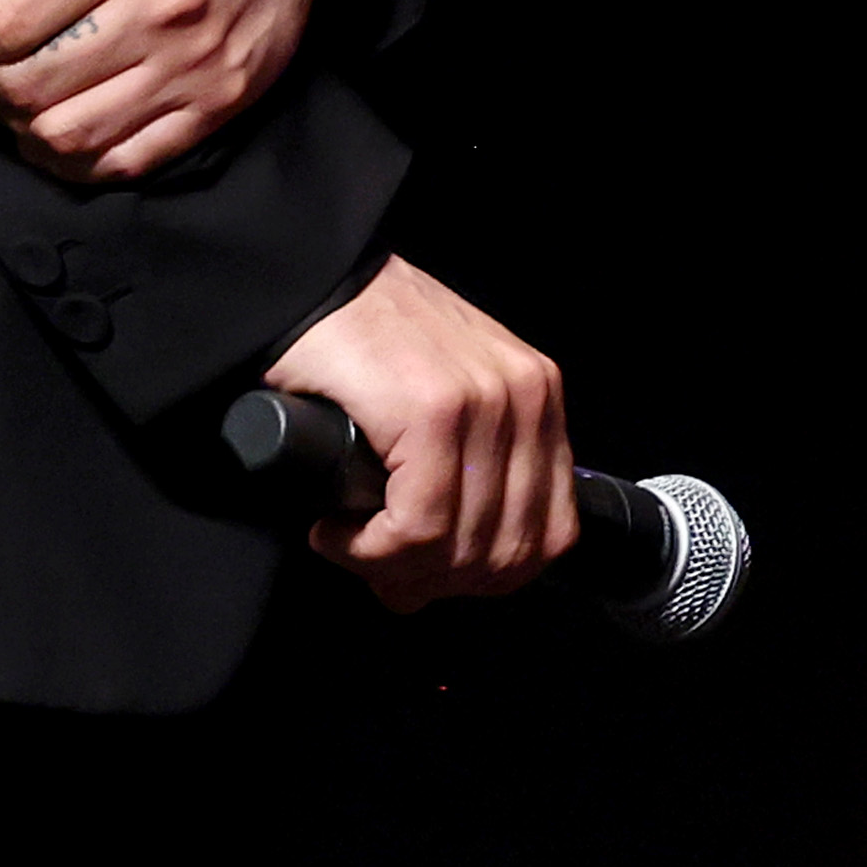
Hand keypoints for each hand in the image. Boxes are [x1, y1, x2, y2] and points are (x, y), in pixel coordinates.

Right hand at [260, 257, 575, 612]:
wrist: (316, 284)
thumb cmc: (366, 345)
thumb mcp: (439, 406)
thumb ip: (460, 479)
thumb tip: (434, 583)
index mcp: (539, 399)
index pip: (549, 534)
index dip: (484, 579)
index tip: (424, 578)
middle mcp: (527, 397)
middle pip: (507, 552)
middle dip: (438, 581)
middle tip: (380, 568)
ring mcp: (486, 402)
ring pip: (461, 546)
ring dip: (396, 566)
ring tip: (352, 541)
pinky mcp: (434, 411)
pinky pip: (418, 524)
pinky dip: (370, 548)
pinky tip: (336, 528)